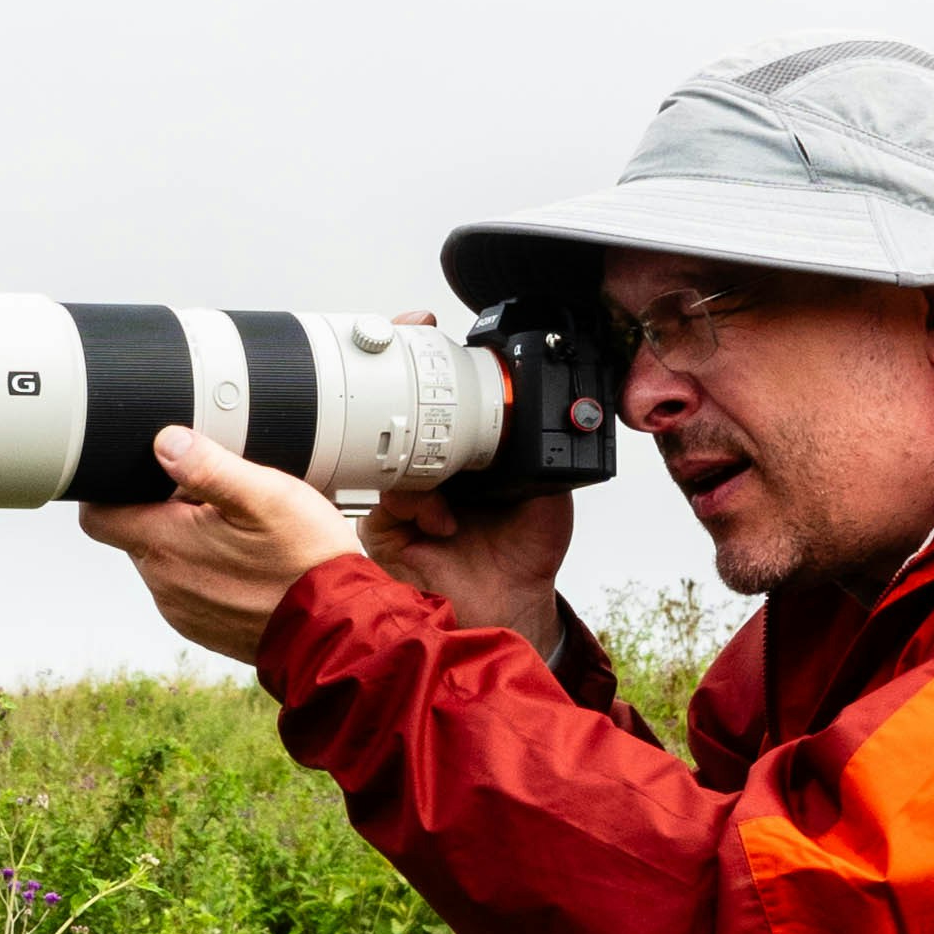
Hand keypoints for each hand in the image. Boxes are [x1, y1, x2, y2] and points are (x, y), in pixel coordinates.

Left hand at [80, 428, 356, 663]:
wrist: (337, 632)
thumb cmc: (306, 562)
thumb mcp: (265, 495)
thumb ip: (209, 467)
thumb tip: (165, 442)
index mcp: (166, 546)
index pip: (98, 517)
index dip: (108, 491)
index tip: (139, 476)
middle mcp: (165, 584)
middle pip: (137, 534)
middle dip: (164, 511)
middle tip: (216, 501)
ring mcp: (183, 612)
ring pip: (166, 562)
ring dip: (189, 543)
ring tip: (239, 533)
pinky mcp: (205, 629)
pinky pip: (191, 590)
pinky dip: (209, 572)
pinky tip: (248, 564)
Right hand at [357, 310, 573, 652]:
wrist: (511, 607)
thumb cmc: (526, 556)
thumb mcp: (547, 489)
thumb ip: (537, 448)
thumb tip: (545, 407)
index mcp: (464, 452)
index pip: (437, 399)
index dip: (426, 363)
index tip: (427, 327)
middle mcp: (430, 468)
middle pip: (400, 412)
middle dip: (400, 381)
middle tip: (409, 355)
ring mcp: (404, 496)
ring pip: (387, 450)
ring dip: (418, 456)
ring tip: (451, 482)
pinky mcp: (385, 529)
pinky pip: (385, 499)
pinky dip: (415, 503)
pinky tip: (445, 523)